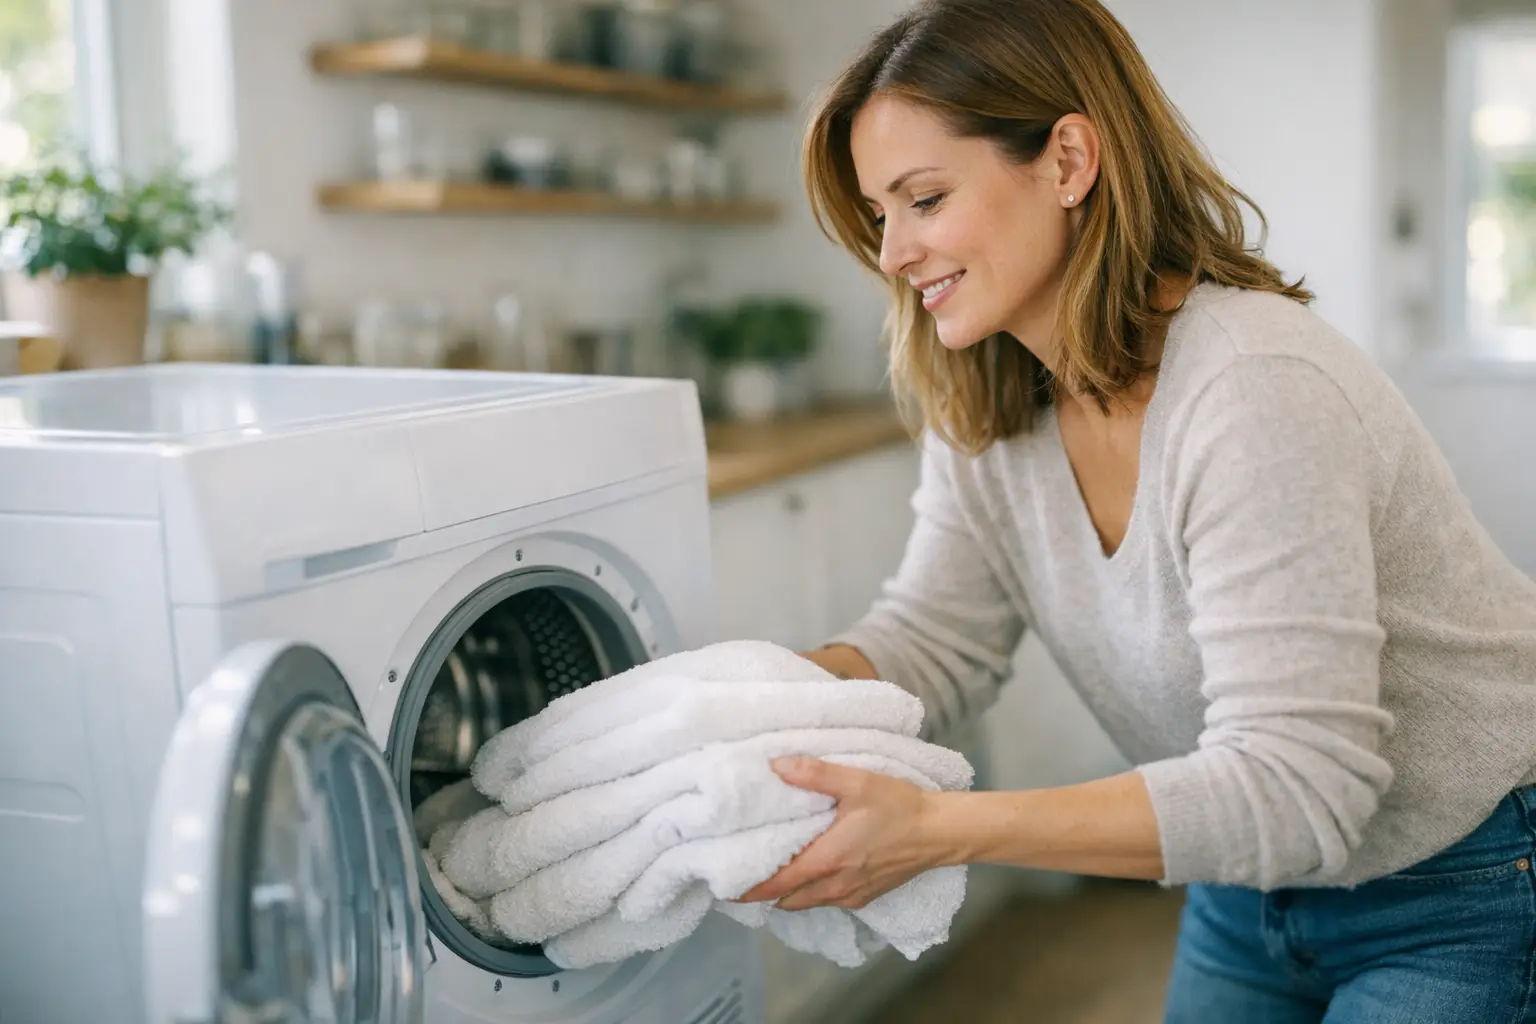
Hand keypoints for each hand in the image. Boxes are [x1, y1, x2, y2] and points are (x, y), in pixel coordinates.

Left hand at [736, 756, 946, 911]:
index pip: (775, 885)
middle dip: (763, 892)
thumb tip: (775, 765)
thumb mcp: (856, 782)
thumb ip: (814, 774)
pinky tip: (811, 871)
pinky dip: (810, 893)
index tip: (723, 884)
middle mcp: (834, 886)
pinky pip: (826, 901)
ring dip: (787, 893)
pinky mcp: (865, 898)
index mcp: (826, 861)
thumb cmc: (898, 807)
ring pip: (806, 903)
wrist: (939, 833)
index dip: (746, 888)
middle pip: (785, 900)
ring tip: (772, 871)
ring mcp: (851, 896)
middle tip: (743, 871)